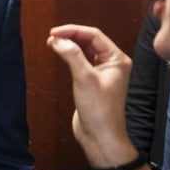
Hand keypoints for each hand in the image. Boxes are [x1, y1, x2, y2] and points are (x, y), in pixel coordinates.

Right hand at [47, 24, 133, 166]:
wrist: (101, 138)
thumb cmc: (99, 110)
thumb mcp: (85, 79)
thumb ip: (72, 55)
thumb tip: (57, 39)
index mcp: (117, 59)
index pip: (94, 35)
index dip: (73, 31)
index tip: (54, 32)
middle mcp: (112, 63)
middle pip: (90, 41)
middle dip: (71, 36)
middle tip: (52, 37)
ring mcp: (103, 73)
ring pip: (85, 50)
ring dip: (70, 45)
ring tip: (53, 42)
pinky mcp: (93, 82)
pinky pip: (81, 62)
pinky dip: (70, 56)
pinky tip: (60, 54)